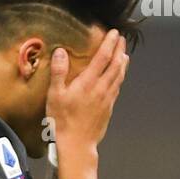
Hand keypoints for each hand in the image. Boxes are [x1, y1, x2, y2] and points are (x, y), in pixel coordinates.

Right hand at [46, 29, 129, 150]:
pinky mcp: (108, 109)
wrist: (76, 145)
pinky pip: (117, 89)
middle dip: (119, 50)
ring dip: (123, 63)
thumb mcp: (55, 96)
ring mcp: (107, 99)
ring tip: (124, 54)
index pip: (103, 57)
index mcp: (88, 82)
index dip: (110, 43)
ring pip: (119, 76)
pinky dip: (120, 78)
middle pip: (116, 64)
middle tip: (122, 40)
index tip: (114, 33)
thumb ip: (58, 72)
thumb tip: (60, 52)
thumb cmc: (63, 122)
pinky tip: (119, 77)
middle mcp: (101, 88)